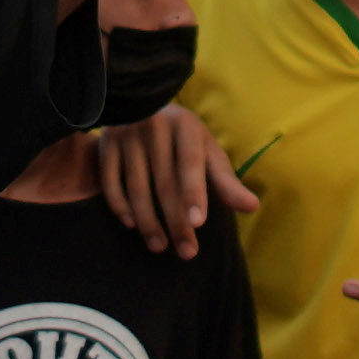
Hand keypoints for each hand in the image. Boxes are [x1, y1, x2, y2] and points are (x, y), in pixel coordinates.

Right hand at [90, 105, 252, 258]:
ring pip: (136, 188)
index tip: (197, 224)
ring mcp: (126, 135)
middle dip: (176, 221)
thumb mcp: (207, 152)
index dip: (194, 193)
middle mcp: (154, 126)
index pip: (190, 163)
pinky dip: (120, 206)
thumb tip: (252, 207)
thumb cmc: (183, 138)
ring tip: (160, 247)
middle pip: (165, 183)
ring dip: (148, 222)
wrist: (142, 105)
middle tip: (187, 252)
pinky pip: (111, 183)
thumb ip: (226, 181)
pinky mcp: (106, 145)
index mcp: (185, 126)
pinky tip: (132, 226)